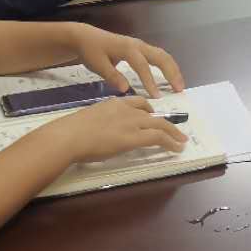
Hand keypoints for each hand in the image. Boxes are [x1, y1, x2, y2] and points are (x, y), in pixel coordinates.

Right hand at [46, 95, 186, 163]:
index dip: (149, 110)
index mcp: (115, 103)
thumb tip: (104, 133)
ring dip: (173, 133)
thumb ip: (102, 123)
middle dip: (166, 122)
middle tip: (175, 130)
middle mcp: (127, 110)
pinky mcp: (134, 138)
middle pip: (153, 113)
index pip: (138, 102)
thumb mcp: (90, 120)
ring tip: (181, 140)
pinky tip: (176, 148)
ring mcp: (132, 123)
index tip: (154, 116)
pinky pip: (158, 138)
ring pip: (160, 125)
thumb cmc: (71, 131)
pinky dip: (170, 142)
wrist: (69, 136)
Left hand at [66, 22, 185, 96]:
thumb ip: (112, 76)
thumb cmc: (91, 51)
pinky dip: (168, 66)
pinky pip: (159, 56)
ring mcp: (141, 46)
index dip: (150, 81)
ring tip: (179, 86)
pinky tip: (171, 78)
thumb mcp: (97, 64)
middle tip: (179, 90)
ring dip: (173, 70)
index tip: (156, 96)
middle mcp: (138, 45)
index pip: (142, 65)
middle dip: (172, 73)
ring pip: (163, 55)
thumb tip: (126, 89)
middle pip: (161, 57)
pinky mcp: (141, 49)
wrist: (86, 37)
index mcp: (127, 49)